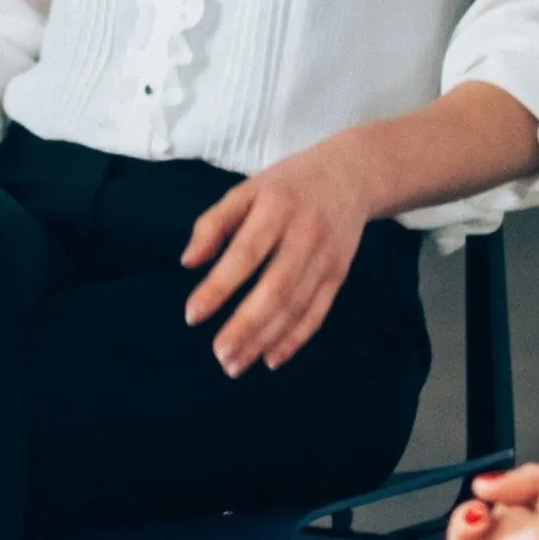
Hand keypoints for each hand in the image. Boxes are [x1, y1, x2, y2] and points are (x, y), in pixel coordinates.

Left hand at [180, 126, 395, 375]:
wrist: (350, 175)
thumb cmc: (285, 186)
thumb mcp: (246, 190)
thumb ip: (214, 223)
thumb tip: (188, 262)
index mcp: (276, 209)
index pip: (246, 253)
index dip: (219, 286)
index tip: (192, 315)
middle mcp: (305, 234)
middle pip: (277, 288)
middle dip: (246, 325)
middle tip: (219, 354)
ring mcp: (326, 257)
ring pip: (297, 306)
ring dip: (266, 339)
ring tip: (235, 364)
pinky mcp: (339, 274)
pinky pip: (318, 312)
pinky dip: (295, 338)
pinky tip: (270, 358)